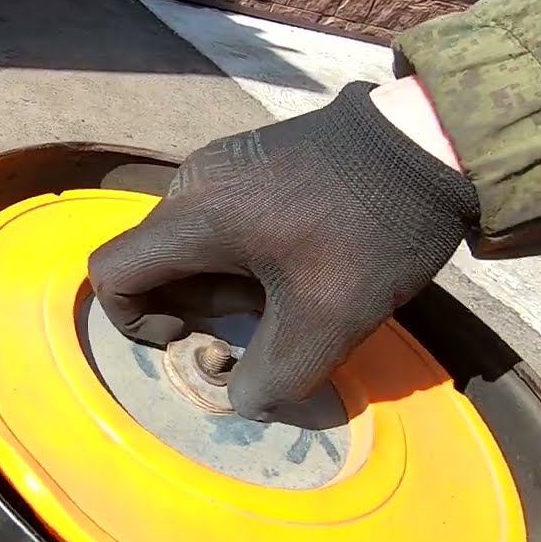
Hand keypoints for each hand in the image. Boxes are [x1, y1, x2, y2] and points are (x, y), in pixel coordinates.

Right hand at [88, 80, 477, 419]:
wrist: (429, 142)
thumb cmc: (371, 231)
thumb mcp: (328, 321)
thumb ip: (272, 376)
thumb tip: (244, 399)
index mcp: (195, 218)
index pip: (111, 273)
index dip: (134, 320)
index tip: (194, 333)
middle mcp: (190, 183)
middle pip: (152, 260)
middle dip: (195, 304)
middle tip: (260, 316)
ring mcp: (218, 162)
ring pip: (186, 240)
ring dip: (220, 279)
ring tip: (286, 286)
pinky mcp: (246, 154)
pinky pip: (215, 215)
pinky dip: (237, 250)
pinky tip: (297, 253)